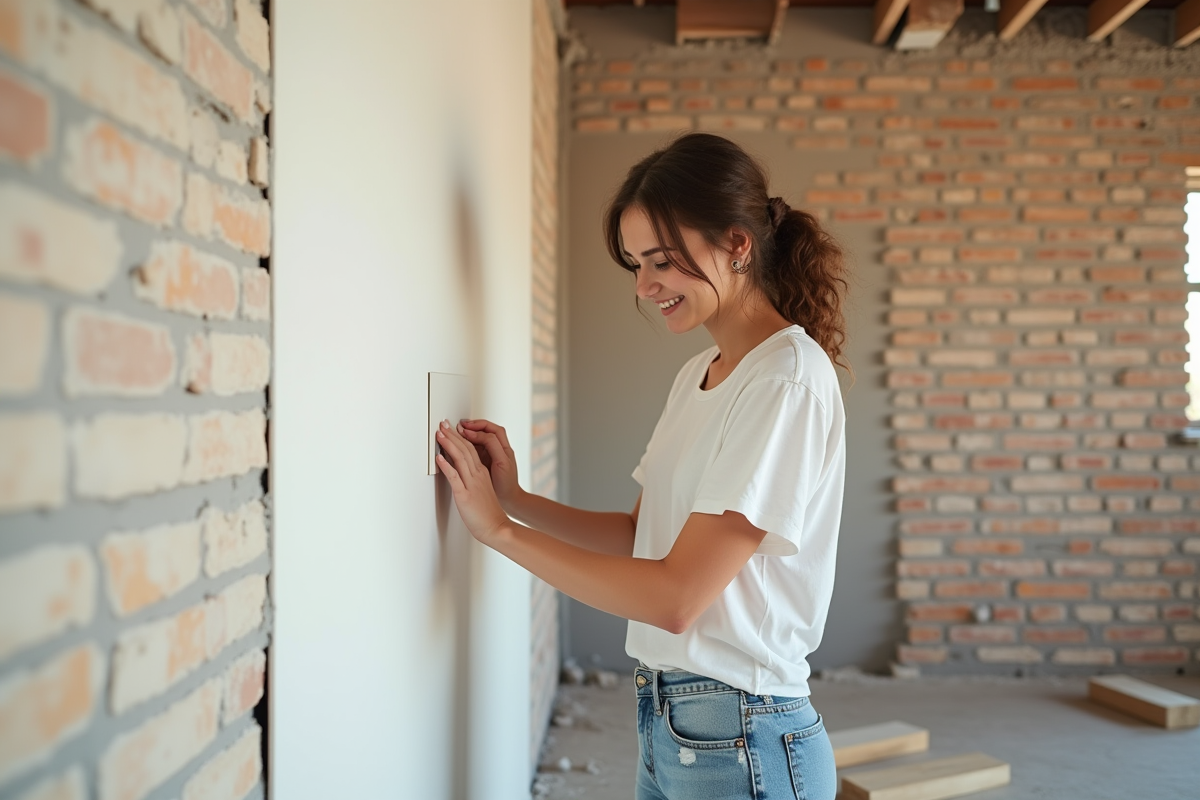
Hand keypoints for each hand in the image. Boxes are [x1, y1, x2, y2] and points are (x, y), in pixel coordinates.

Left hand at [435, 420, 509, 544]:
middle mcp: (477, 475)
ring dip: (448, 444)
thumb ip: (474, 480)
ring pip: (460, 458)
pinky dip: (446, 465)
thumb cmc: (489, 513)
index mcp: (482, 473)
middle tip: (442, 424)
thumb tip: (463, 474)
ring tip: (439, 434)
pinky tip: (439, 457)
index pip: (470, 449)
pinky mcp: (464, 495)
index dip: (459, 437)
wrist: (497, 527)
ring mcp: (471, 484)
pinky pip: (454, 477)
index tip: (450, 429)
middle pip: (465, 449)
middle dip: (452, 435)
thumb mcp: (483, 491)